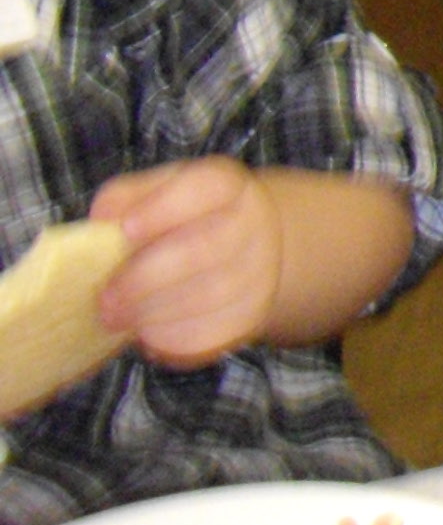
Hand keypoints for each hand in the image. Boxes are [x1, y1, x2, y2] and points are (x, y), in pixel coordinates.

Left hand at [91, 161, 280, 367]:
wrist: (242, 250)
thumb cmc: (184, 220)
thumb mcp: (159, 193)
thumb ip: (126, 198)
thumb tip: (102, 218)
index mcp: (228, 186)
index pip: (208, 187)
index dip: (164, 209)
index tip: (125, 229)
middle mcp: (254, 224)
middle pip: (205, 248)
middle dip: (146, 278)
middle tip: (105, 299)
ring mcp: (259, 272)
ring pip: (209, 296)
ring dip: (153, 311)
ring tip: (116, 318)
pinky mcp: (250, 315)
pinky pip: (212, 332)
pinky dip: (171, 338)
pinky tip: (145, 333)